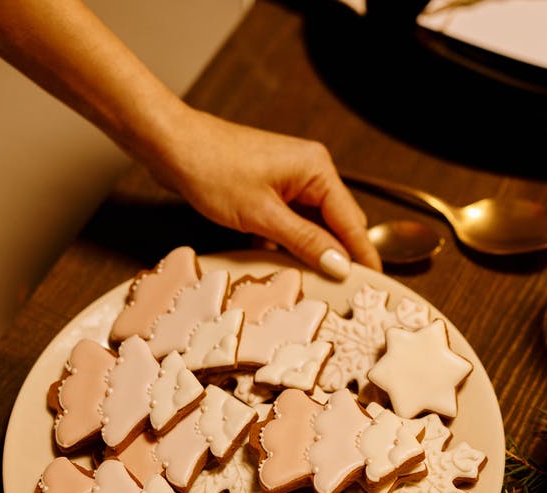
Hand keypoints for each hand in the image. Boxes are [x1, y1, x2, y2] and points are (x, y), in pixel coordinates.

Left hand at [148, 107, 382, 278]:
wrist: (171, 145)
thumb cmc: (213, 170)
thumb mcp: (262, 215)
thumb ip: (306, 242)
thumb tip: (341, 266)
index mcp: (317, 170)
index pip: (352, 221)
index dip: (363, 255)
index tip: (375, 285)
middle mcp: (309, 171)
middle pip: (336, 224)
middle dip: (336, 256)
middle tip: (340, 293)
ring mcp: (288, 179)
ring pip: (310, 226)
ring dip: (307, 251)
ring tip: (310, 285)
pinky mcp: (268, 188)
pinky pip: (288, 222)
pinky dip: (285, 242)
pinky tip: (276, 264)